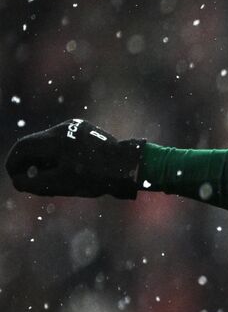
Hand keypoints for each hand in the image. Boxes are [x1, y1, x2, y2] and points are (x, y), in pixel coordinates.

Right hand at [6, 119, 143, 198]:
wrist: (130, 165)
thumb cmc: (97, 177)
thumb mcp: (60, 185)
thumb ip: (33, 184)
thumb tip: (18, 180)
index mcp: (55, 139)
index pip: (22, 148)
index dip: (14, 164)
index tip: (15, 179)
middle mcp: (64, 127)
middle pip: (35, 144)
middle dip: (29, 163)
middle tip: (29, 181)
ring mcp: (76, 126)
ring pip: (49, 142)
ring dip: (43, 159)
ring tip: (50, 178)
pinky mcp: (86, 130)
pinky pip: (63, 141)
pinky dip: (57, 154)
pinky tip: (65, 169)